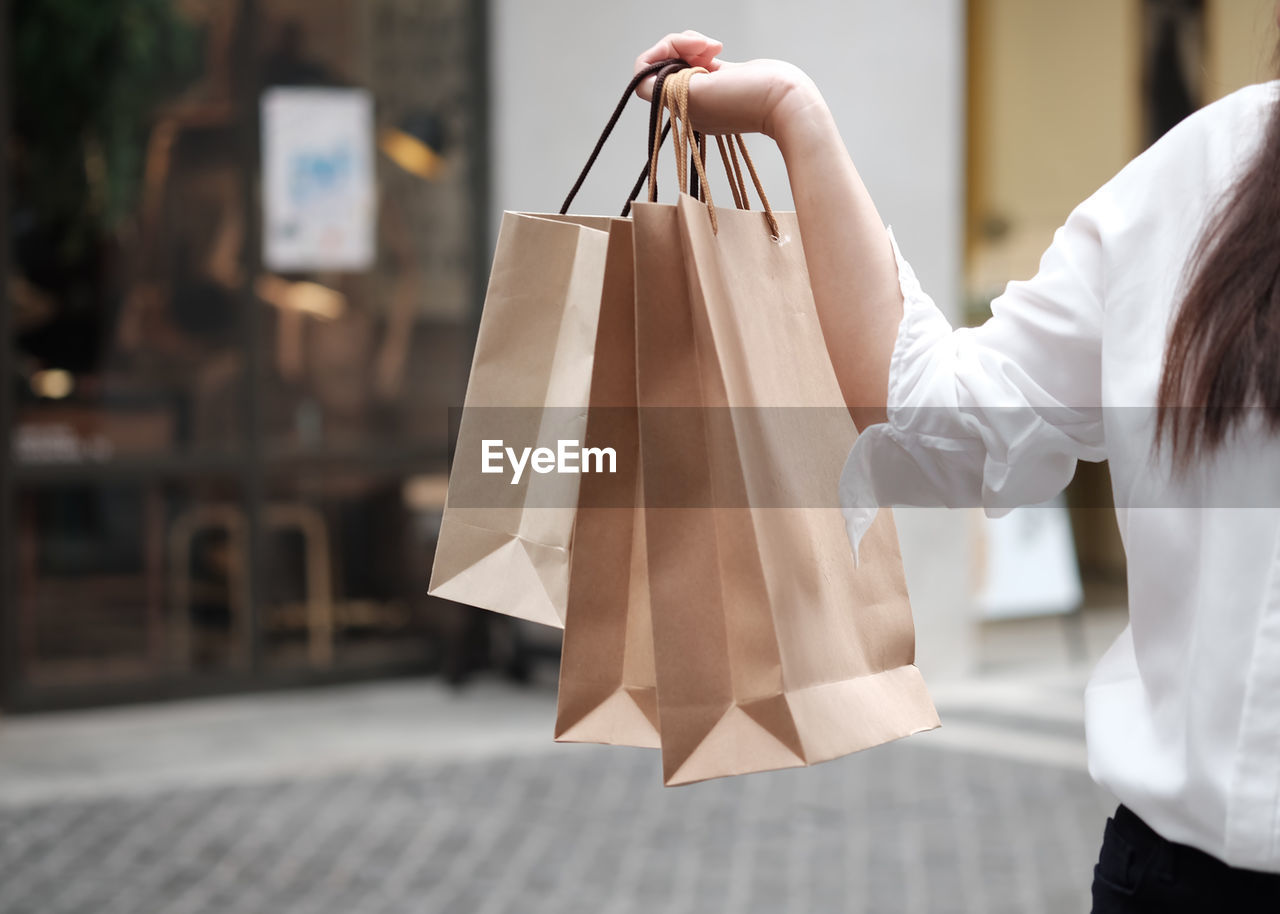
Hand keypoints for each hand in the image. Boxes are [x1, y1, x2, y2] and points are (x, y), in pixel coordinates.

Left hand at [634, 30, 822, 139]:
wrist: (786, 101)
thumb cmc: (747, 98)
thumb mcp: (697, 92)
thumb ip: (666, 85)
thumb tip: (641, 78)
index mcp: (678, 107)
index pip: (644, 79)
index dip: (656, 57)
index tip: (679, 52)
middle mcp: (688, 100)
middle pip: (664, 63)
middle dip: (680, 46)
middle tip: (706, 48)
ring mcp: (704, 88)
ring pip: (681, 56)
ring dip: (693, 44)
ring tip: (714, 49)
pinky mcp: (720, 76)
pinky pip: (698, 57)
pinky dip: (702, 47)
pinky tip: (718, 50)